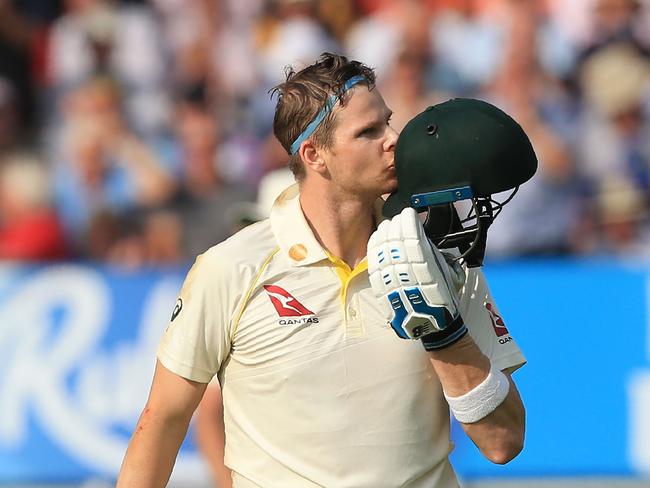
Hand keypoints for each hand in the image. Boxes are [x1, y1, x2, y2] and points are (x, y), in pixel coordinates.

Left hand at [368, 207, 467, 349]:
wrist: (432, 325)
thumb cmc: (443, 297)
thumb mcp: (446, 271)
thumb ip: (432, 252)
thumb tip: (418, 233)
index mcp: (428, 269)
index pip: (413, 238)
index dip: (409, 222)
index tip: (409, 212)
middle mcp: (408, 275)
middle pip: (395, 242)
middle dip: (395, 224)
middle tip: (398, 217)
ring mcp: (392, 282)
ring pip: (383, 251)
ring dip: (384, 233)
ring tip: (388, 225)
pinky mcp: (382, 290)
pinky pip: (374, 264)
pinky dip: (375, 248)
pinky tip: (377, 239)